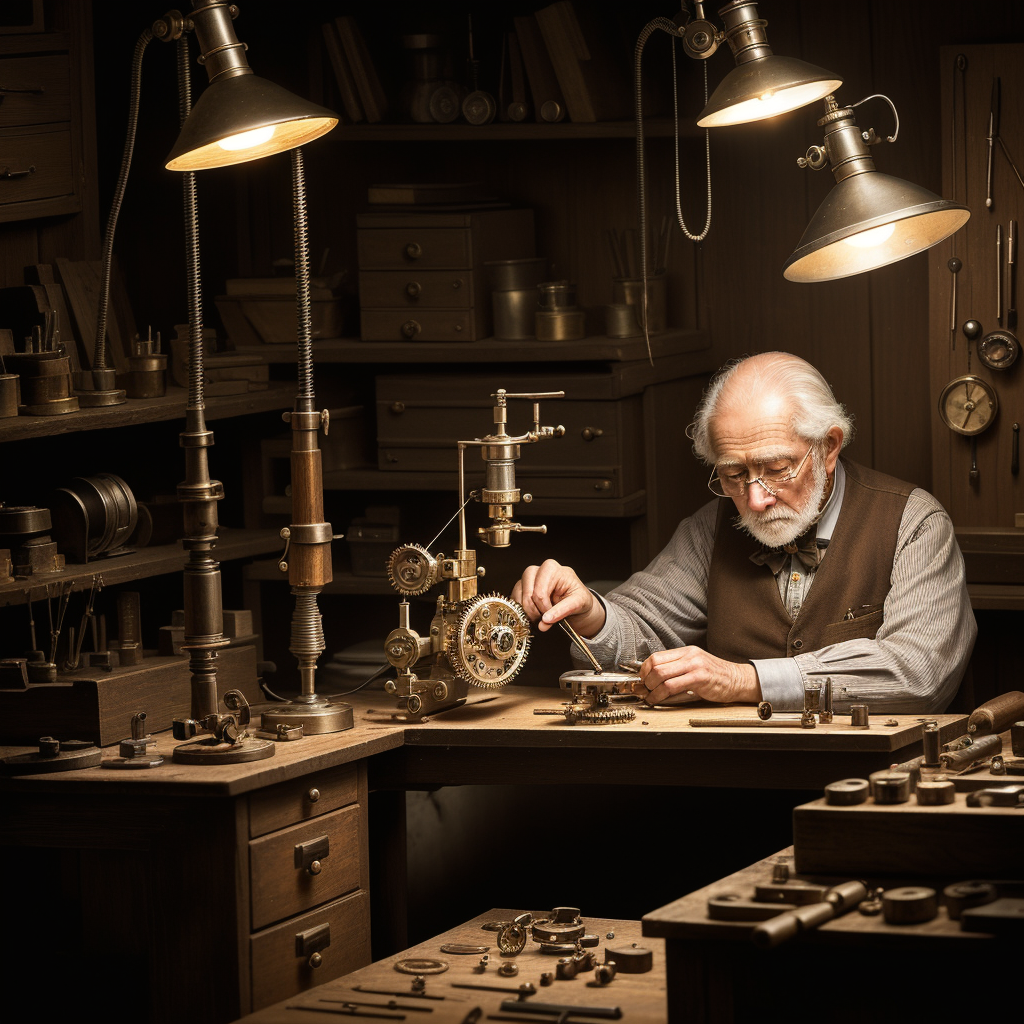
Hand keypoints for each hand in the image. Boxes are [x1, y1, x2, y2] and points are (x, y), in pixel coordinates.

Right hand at [510, 559, 604, 634]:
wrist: (577, 603)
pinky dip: (521, 610)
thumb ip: (563, 611)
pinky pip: (515, 599)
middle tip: (544, 619)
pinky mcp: (522, 586)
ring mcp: (528, 578)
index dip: (544, 608)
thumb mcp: (579, 603)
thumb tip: (546, 620)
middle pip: (528, 593)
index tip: (552, 617)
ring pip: (519, 596)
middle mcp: (538, 570)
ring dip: (527, 612)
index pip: (540, 592)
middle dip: (535, 611)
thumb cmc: (579, 599)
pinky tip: (533, 614)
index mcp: (553, 569)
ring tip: (540, 617)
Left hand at [637, 646, 760, 704]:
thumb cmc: (716, 676)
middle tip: (644, 690)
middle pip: (656, 664)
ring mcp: (694, 665)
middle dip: (645, 680)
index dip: (644, 669)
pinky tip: (657, 699)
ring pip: (661, 674)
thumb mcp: (695, 666)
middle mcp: (689, 655)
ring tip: (650, 696)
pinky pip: (672, 686)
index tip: (642, 680)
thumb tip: (653, 679)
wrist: (738, 680)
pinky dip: (659, 695)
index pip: (656, 656)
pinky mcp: (699, 678)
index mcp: (686, 651)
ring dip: (651, 689)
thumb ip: (677, 669)